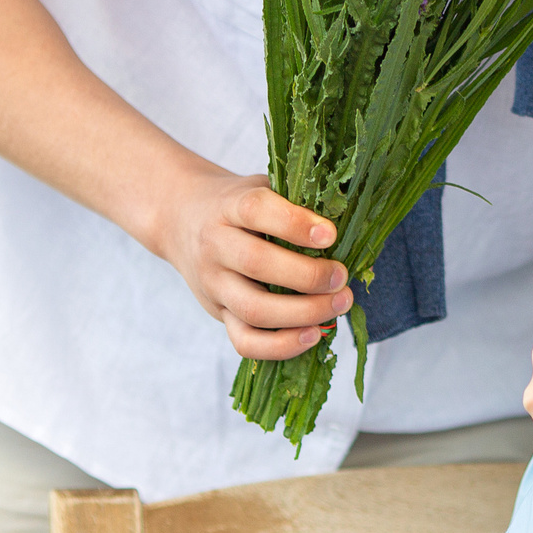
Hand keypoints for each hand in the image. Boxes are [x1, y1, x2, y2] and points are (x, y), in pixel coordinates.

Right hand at [137, 169, 351, 361]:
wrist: (180, 219)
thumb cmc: (235, 205)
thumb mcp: (258, 187)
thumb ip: (294, 200)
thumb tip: (351, 221)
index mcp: (228, 206)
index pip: (256, 210)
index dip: (295, 223)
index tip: (331, 234)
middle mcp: (215, 246)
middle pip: (257, 264)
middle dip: (308, 276)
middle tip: (342, 276)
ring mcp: (213, 284)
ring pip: (254, 309)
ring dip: (303, 313)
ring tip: (340, 303)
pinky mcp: (218, 313)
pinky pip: (245, 342)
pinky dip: (281, 346)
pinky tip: (313, 334)